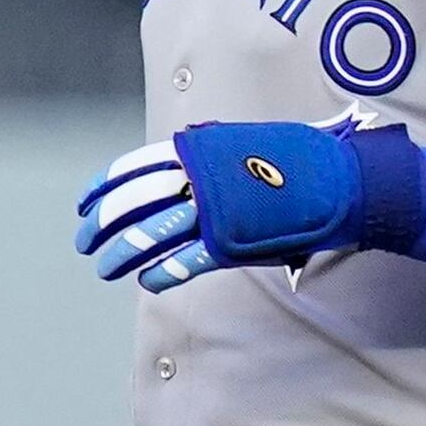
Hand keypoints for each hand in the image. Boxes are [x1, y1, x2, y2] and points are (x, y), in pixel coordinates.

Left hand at [78, 120, 406, 291]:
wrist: (342, 179)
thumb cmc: (297, 161)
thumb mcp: (242, 144)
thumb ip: (208, 155)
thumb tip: (182, 163)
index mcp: (197, 148)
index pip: (133, 168)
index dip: (103, 189)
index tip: (84, 205)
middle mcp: (199, 176)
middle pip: (133, 203)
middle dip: (101, 225)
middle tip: (84, 243)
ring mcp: (214, 209)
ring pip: (150, 235)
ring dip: (121, 254)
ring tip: (104, 268)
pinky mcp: (232, 241)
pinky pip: (185, 262)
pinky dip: (161, 273)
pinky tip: (148, 281)